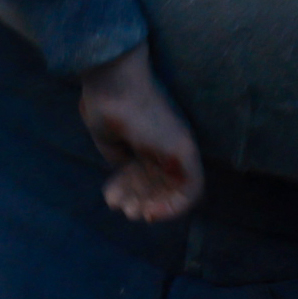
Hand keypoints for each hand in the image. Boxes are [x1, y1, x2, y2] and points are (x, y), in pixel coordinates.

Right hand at [75, 47, 204, 223]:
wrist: (110, 85)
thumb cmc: (105, 106)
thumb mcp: (109, 140)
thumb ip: (121, 158)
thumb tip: (127, 177)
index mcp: (148, 139)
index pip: (143, 173)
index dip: (128, 190)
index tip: (111, 198)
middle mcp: (167, 143)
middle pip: (159, 184)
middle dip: (140, 201)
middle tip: (124, 210)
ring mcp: (179, 147)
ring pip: (176, 191)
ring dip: (155, 208)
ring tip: (133, 212)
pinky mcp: (186, 151)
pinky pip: (191, 191)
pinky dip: (173, 208)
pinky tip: (150, 212)